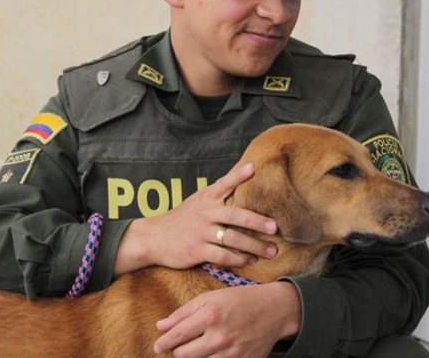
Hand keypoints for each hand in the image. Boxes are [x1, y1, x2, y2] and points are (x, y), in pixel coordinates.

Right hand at [114, 163, 278, 273]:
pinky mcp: (197, 250)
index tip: (253, 168)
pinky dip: (239, 259)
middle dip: (257, 221)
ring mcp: (200, 232)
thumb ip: (217, 194)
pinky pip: (222, 256)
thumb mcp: (197, 201)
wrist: (154, 238)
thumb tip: (243, 178)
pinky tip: (250, 261)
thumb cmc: (181, 219)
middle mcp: (204, 213)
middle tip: (275, 227)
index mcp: (205, 198)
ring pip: (233, 239)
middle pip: (235, 215)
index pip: (224, 184)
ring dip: (254, 246)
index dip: (238, 175)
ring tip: (271, 251)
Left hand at [153, 282, 300, 356]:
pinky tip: (211, 353)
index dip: (164, 342)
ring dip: (193, 357)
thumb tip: (160, 326)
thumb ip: (183, 312)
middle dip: (178, 351)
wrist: (273, 310)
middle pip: (185, 355)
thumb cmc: (238, 300)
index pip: (178, 336)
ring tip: (196, 348)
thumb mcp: (209, 298)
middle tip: (178, 347)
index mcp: (210, 315)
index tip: (158, 346)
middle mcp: (220, 336)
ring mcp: (232, 352)